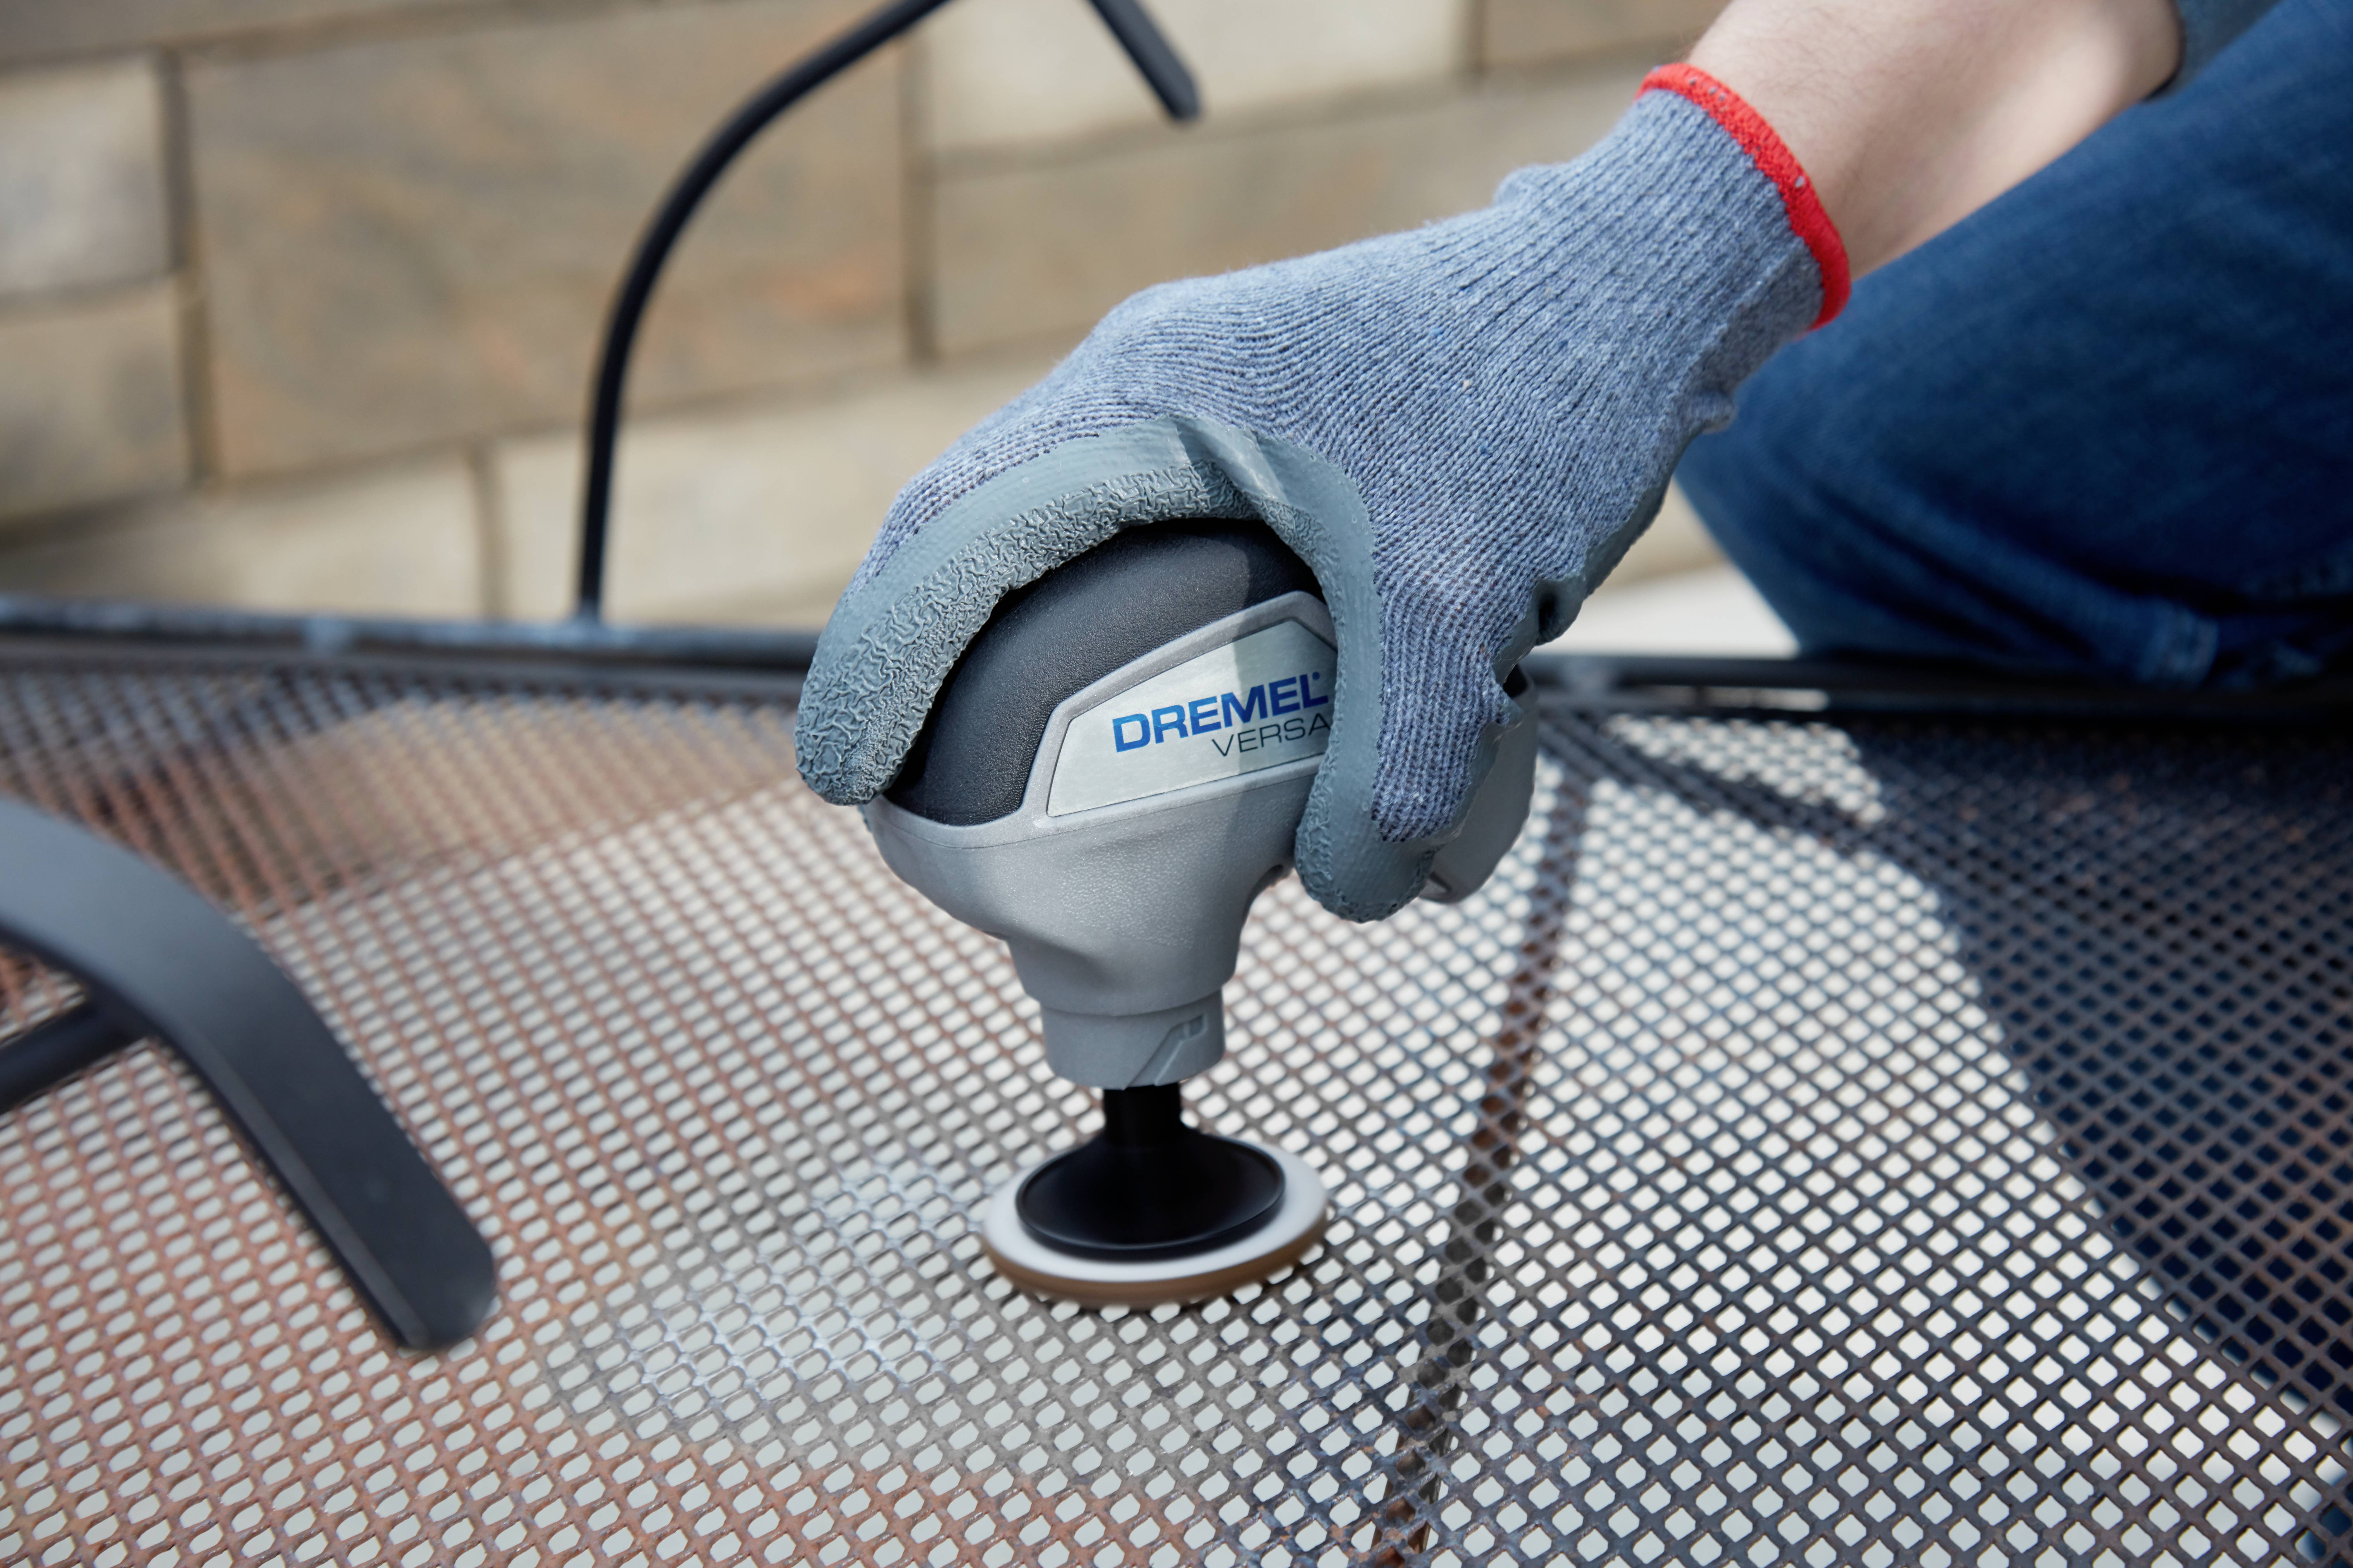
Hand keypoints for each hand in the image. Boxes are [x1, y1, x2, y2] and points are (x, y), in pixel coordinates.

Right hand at [797, 75, 1841, 919]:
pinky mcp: (1246, 452)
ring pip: (1044, 546)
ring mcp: (1191, 418)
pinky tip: (1132, 724)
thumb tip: (1345, 892)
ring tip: (996, 782)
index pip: (956, 532)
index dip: (883, 659)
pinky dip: (1099, 637)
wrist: (1633, 303)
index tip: (848, 776)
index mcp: (1150, 398)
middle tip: (912, 805)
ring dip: (1005, 655)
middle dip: (921, 667)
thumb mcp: (1468, 603)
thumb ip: (1403, 766)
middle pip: (971, 538)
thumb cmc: (1542, 407)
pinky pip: (1124, 550)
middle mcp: (1145, 396)